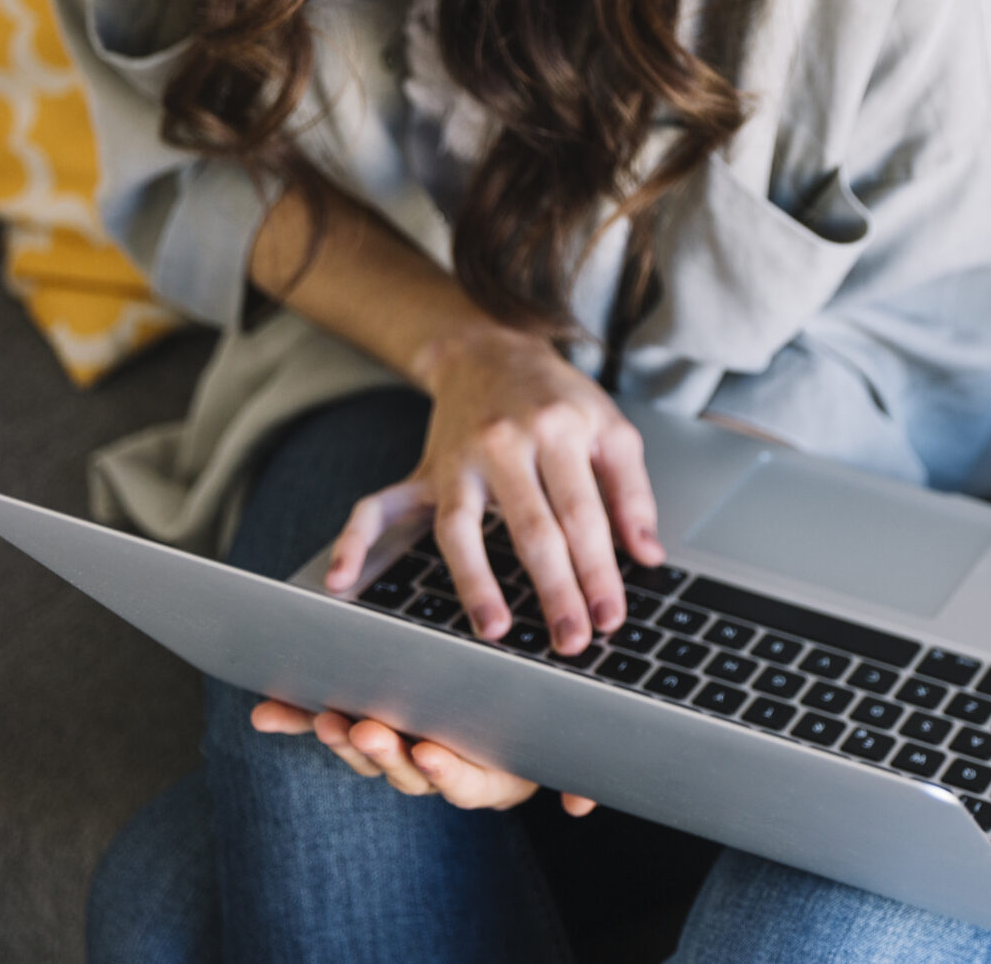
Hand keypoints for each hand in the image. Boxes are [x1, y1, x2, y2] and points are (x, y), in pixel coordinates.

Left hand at [249, 699, 593, 814]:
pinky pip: (327, 723)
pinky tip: (264, 715)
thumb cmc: (535, 725)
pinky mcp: (366, 722)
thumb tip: (584, 806)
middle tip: (370, 729)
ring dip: (344, 740)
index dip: (443, 772)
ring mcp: (398, 746)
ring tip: (328, 720)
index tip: (432, 753)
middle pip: (405, 770)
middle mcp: (436, 766)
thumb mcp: (557, 750)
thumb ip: (578, 777)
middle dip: (385, 752)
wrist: (509, 700)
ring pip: (367, 754)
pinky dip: (293, 719)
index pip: (461, 783)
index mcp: (482, 775)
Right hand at [321, 322, 660, 654]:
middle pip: (531, 528)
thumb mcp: (610, 428)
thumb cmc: (559, 399)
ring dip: (477, 584)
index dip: (598, 570)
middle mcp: (504, 443)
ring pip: (460, 529)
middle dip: (554, 590)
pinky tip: (342, 581)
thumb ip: (631, 492)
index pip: (583, 514)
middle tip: (572, 641)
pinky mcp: (422, 471)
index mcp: (559, 431)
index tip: (610, 617)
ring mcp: (456, 459)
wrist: (490, 350)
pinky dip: (354, 543)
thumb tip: (649, 556)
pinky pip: (378, 506)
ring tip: (496, 631)